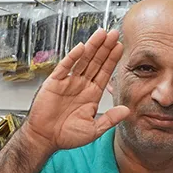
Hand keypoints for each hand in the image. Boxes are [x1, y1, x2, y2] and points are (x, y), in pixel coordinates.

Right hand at [21, 28, 129, 155]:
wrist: (45, 139)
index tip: (120, 46)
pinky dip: (73, 57)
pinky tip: (82, 47)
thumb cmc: (66, 135)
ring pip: (83, 60)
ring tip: (102, 33)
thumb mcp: (93, 129)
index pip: (105, 73)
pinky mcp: (54, 82)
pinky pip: (65, 67)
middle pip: (96, 62)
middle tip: (114, 33)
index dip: (112, 60)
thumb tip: (127, 111)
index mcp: (92, 94)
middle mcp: (81, 85)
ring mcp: (68, 82)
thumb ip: (110, 119)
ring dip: (92, 47)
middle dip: (105, 48)